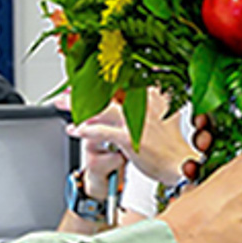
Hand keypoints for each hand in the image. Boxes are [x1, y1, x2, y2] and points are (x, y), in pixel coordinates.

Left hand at [58, 91, 197, 186]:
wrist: (179, 164)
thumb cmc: (169, 143)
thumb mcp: (162, 114)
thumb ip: (146, 101)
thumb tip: (131, 92)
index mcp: (152, 94)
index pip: (119, 79)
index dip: (98, 78)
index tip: (83, 78)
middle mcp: (144, 103)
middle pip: (106, 89)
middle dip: (83, 89)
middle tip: (67, 89)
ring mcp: (136, 120)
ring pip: (100, 108)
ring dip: (77, 106)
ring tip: (62, 105)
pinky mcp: (130, 138)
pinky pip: (102, 131)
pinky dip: (86, 129)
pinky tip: (75, 129)